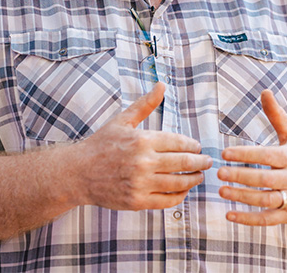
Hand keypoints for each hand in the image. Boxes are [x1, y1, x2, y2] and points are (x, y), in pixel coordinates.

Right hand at [74, 82, 211, 210]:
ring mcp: (141, 184)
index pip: (179, 143)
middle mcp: (143, 162)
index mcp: (142, 140)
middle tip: (208, 162)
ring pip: (179, 183)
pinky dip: (180, 196)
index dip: (193, 145)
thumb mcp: (122, 120)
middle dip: (200, 162)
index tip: (198, 146)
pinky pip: (167, 201)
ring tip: (199, 176)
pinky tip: (182, 190)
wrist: (79, 172)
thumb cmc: (101, 144)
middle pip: (184, 163)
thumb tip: (161, 84)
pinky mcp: (137, 201)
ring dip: (194, 179)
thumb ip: (145, 104)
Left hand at [217, 90, 286, 225]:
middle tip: (219, 173)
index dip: (245, 154)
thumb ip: (277, 116)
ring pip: (266, 200)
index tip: (225, 153)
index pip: (266, 156)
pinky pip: (269, 219)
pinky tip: (230, 215)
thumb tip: (264, 91)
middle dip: (241, 176)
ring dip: (243, 197)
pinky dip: (249, 219)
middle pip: (264, 179)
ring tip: (222, 191)